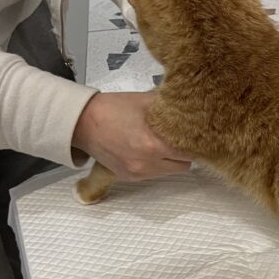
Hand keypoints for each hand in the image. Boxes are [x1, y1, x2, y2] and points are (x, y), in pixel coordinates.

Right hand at [72, 91, 191, 180]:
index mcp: (153, 144)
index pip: (190, 151)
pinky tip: (148, 149)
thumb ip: (172, 108)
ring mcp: (137, 173)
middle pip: (184, 164)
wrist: (82, 122)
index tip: (196, 134)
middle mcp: (147, 164)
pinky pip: (154, 174)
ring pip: (170, 171)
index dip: (195, 141)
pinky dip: (156, 164)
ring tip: (161, 142)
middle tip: (178, 137)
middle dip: (183, 151)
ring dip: (171, 159)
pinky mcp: (129, 177)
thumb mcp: (147, 101)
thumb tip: (195, 106)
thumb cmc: (114, 109)